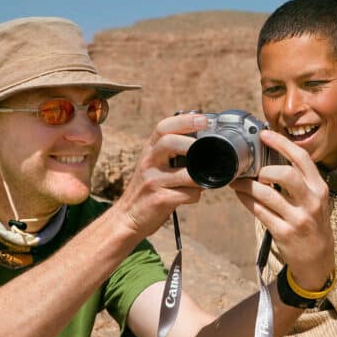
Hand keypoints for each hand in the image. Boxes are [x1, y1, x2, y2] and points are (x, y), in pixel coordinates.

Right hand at [111, 113, 207, 237]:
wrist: (127, 216)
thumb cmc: (149, 188)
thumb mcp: (155, 164)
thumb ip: (173, 152)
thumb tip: (206, 143)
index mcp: (150, 150)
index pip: (163, 127)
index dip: (185, 120)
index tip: (204, 119)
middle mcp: (149, 162)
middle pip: (169, 142)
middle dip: (192, 144)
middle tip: (209, 151)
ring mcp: (152, 180)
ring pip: (186, 174)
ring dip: (201, 178)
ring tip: (204, 181)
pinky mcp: (159, 199)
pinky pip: (187, 194)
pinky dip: (196, 195)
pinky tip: (193, 196)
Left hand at [229, 130, 333, 289]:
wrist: (318, 260)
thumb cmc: (313, 223)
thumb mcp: (315, 200)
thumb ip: (300, 181)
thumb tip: (270, 158)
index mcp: (319, 188)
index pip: (302, 158)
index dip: (282, 143)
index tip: (264, 135)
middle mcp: (312, 201)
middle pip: (287, 174)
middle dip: (265, 168)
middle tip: (254, 169)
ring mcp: (298, 218)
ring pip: (268, 194)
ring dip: (247, 185)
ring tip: (237, 181)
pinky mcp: (285, 233)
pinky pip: (260, 212)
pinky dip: (247, 200)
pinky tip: (240, 195)